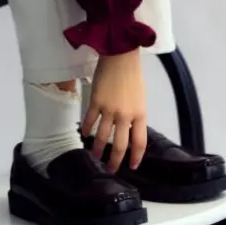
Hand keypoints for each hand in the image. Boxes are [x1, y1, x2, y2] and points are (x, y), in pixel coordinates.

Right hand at [80, 49, 147, 172]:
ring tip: (96, 155)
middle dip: (115, 161)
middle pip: (120, 145)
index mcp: (140, 114)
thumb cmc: (133, 75)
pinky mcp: (95, 101)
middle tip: (111, 169)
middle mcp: (125, 115)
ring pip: (102, 137)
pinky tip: (86, 134)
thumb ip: (135, 115)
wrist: (120, 55)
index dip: (136, 157)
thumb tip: (129, 130)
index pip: (139, 142)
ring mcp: (109, 109)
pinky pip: (89, 121)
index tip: (132, 165)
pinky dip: (87, 130)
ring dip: (98, 149)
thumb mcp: (140, 98)